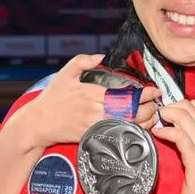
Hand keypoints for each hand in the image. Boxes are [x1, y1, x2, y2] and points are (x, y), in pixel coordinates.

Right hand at [17, 53, 161, 147]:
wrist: (37, 123)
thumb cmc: (51, 99)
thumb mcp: (65, 74)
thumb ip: (82, 61)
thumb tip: (100, 56)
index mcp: (90, 92)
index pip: (123, 93)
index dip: (143, 94)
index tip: (155, 91)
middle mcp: (93, 108)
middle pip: (128, 110)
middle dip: (148, 108)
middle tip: (157, 104)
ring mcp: (93, 124)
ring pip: (124, 123)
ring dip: (142, 121)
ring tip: (153, 116)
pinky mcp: (90, 136)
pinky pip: (115, 134)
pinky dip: (129, 132)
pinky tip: (139, 129)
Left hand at [150, 99, 194, 193]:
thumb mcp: (194, 150)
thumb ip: (187, 135)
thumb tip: (168, 121)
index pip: (194, 104)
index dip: (176, 104)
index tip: (163, 113)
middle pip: (187, 106)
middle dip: (168, 107)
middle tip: (156, 117)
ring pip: (182, 117)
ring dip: (164, 117)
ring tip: (155, 124)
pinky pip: (178, 135)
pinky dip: (164, 131)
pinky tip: (157, 133)